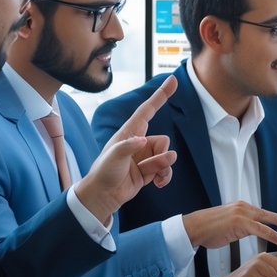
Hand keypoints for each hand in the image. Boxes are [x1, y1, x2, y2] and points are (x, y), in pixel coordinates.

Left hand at [76, 76, 178, 223]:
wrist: (103, 195)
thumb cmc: (104, 172)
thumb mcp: (113, 157)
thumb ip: (128, 146)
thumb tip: (144, 140)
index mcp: (130, 133)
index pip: (148, 110)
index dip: (161, 95)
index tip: (172, 81)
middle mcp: (139, 143)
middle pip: (164, 141)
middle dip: (161, 155)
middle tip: (147, 166)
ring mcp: (145, 157)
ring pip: (167, 156)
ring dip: (163, 167)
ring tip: (153, 177)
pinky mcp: (149, 170)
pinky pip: (166, 169)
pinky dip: (166, 176)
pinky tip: (159, 184)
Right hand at [182, 201, 276, 249]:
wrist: (193, 227)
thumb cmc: (206, 229)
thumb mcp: (226, 223)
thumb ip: (239, 224)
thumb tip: (245, 230)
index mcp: (241, 206)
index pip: (261, 213)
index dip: (273, 219)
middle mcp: (244, 207)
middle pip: (269, 215)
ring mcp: (243, 214)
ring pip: (268, 224)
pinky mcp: (242, 223)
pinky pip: (263, 231)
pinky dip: (275, 237)